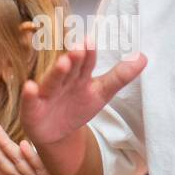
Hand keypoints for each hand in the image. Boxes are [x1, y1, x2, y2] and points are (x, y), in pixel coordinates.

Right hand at [21, 37, 146, 148]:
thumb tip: (144, 57)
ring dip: (56, 72)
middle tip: (80, 46)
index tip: (91, 40)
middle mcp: (62, 79)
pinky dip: (30, 94)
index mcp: (80, 74)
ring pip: (52, 81)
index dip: (89, 52)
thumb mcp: (101, 93)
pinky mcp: (32, 108)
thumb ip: (120, 76)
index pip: (86, 62)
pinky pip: (31, 101)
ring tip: (64, 62)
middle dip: (74, 58)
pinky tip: (30, 87)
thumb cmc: (77, 106)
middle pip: (69, 68)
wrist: (57, 133)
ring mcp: (46, 93)